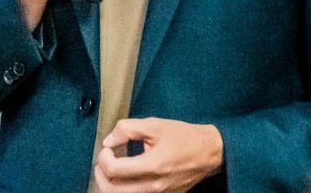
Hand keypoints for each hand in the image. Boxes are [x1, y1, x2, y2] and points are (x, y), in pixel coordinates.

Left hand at [93, 117, 222, 192]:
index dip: (103, 158)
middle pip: (112, 191)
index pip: (114, 170)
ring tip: (112, 168)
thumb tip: (109, 140)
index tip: (107, 148)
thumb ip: (128, 129)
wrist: (209, 152)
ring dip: (110, 184)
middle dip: (100, 175)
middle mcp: (154, 186)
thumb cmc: (184, 137)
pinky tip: (127, 175)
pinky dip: (125, 188)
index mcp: (152, 166)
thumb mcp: (155, 125)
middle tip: (103, 161)